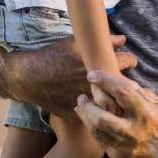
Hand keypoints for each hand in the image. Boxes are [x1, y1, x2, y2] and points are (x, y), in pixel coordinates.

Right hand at [10, 35, 137, 121]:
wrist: (27, 77)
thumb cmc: (51, 56)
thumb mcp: (76, 44)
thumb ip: (103, 42)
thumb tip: (123, 39)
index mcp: (98, 67)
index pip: (128, 62)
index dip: (129, 60)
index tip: (128, 61)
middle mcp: (96, 86)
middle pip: (122, 86)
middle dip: (123, 82)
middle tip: (119, 77)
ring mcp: (87, 104)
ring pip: (110, 104)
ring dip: (112, 98)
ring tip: (109, 92)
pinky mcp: (76, 117)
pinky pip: (92, 118)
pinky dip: (94, 112)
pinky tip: (93, 107)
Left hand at [75, 70, 157, 157]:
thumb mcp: (153, 99)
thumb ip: (132, 90)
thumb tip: (108, 80)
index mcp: (146, 113)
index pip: (121, 93)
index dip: (104, 82)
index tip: (92, 75)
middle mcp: (136, 132)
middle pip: (101, 118)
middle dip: (87, 107)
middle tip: (82, 97)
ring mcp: (127, 147)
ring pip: (97, 132)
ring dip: (86, 118)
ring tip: (82, 107)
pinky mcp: (121, 157)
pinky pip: (101, 141)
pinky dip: (95, 129)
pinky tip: (91, 121)